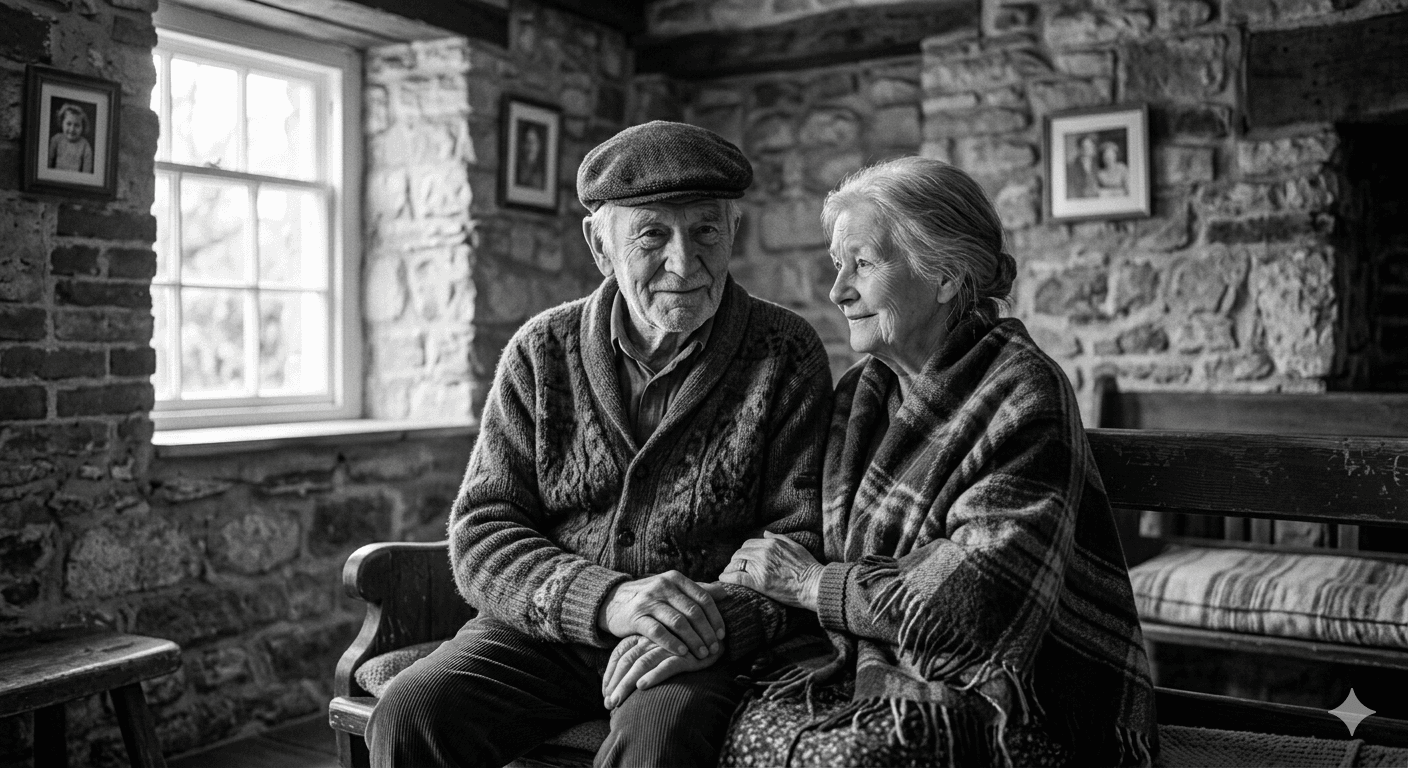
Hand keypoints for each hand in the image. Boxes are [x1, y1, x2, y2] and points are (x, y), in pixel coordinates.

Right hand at [597, 571, 725, 659]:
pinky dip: (672, 643)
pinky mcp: (636, 617)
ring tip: (702, 655)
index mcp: (675, 578)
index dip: (715, 618)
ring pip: (678, 622)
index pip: (703, 598)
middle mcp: (663, 586)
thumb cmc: (650, 597)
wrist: (612, 601)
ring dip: (693, 640)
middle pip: (693, 611)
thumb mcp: (672, 588)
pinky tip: (682, 653)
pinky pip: (657, 631)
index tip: (722, 635)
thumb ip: (697, 590)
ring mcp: (649, 601)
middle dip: (707, 632)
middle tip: (715, 649)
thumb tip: (725, 592)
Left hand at [601, 635, 721, 709]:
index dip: (610, 674)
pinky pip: (667, 665)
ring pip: (641, 664)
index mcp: (644, 635)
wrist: (714, 634)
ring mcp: (668, 646)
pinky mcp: (685, 655)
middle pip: (627, 661)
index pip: (619, 653)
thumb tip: (625, 684)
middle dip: (615, 684)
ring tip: (617, 702)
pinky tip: (642, 687)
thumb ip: (642, 658)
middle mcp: (652, 639)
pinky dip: (654, 675)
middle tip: (608, 704)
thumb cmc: (683, 646)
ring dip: (627, 684)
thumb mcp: (659, 649)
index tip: (605, 693)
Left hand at [719, 531, 822, 611]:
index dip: (743, 552)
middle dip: (735, 560)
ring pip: (736, 563)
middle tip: (734, 568)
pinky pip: (736, 577)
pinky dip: (727, 577)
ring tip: (729, 574)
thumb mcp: (795, 546)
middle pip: (740, 553)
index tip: (742, 559)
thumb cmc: (808, 567)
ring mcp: (761, 567)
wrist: (814, 584)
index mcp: (772, 543)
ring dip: (730, 568)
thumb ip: (779, 538)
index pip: (748, 544)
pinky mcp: (759, 582)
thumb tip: (765, 533)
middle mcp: (764, 552)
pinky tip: (723, 579)